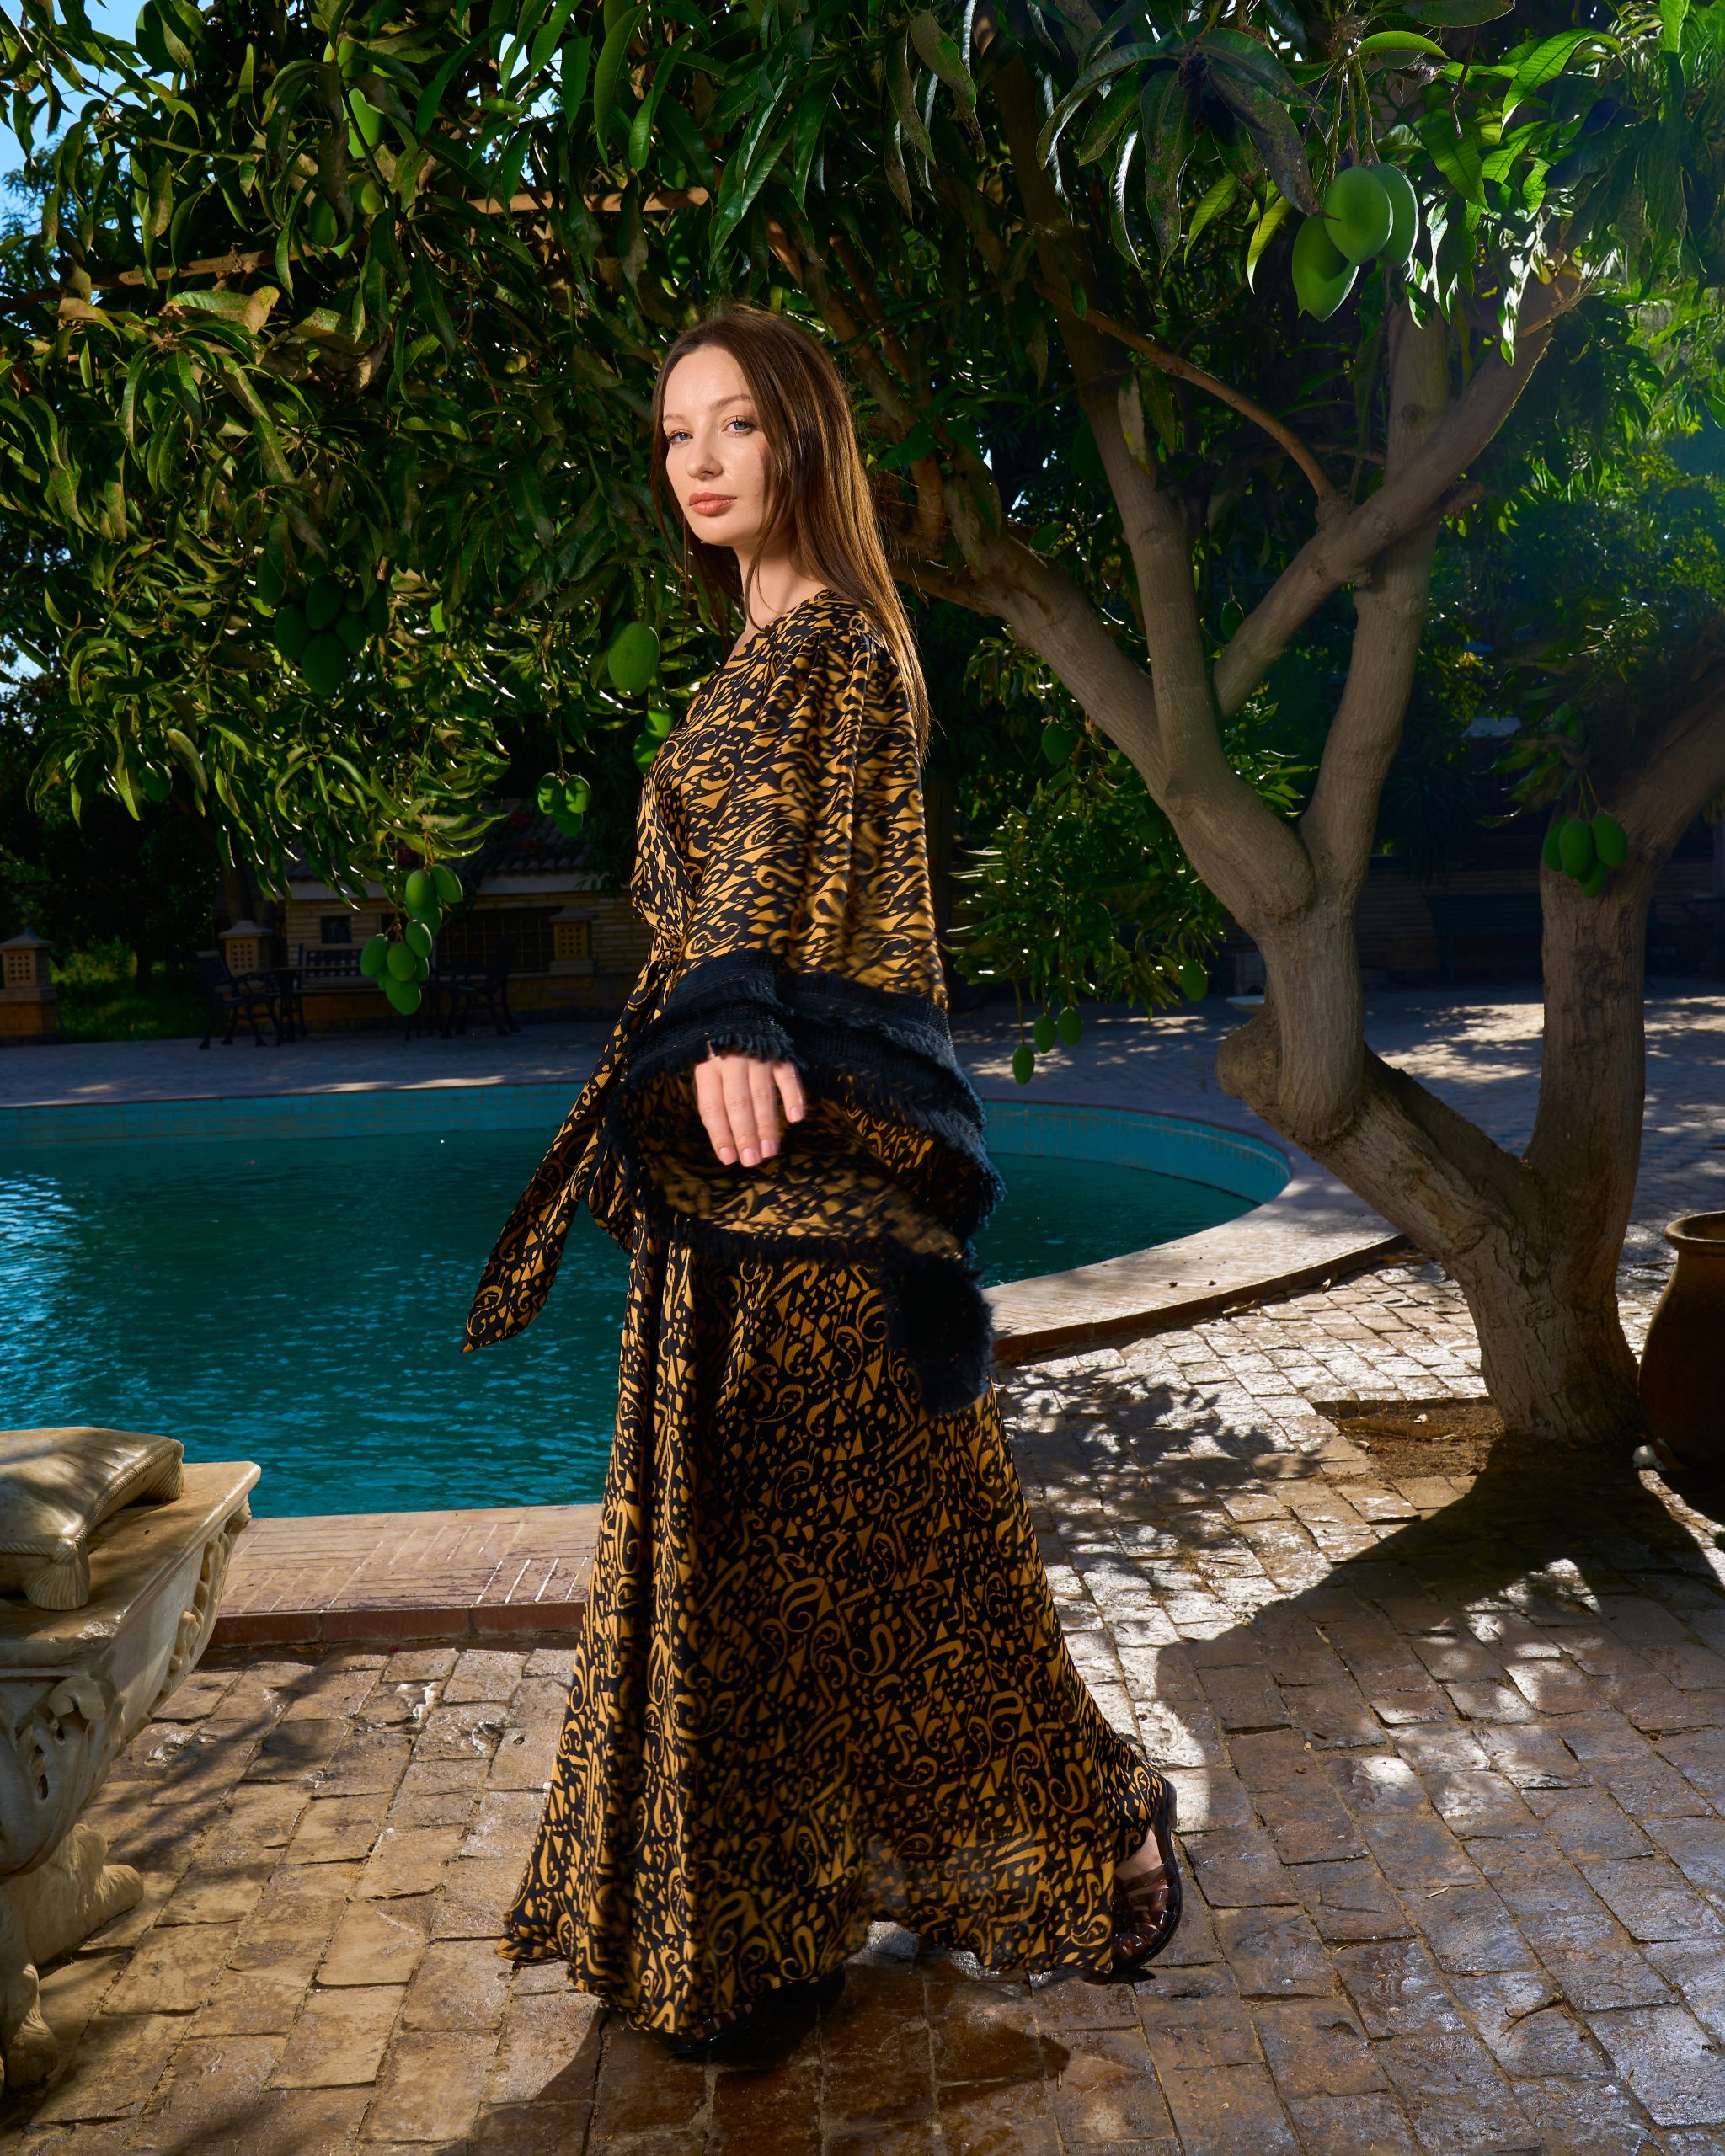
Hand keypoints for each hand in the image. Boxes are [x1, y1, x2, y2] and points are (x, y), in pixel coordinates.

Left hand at [694, 1051, 805, 1167]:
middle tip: (752, 1160)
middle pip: (738, 1103)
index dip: (720, 1134)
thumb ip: (711, 1096)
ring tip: (770, 1151)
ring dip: (767, 1125)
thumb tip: (723, 1136)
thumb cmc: (718, 1049)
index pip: (712, 1106)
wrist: (736, 1009)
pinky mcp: (779, 1051)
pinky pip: (787, 1075)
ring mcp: (757, 1055)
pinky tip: (795, 1118)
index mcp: (708, 1067)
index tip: (728, 1158)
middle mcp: (731, 1061)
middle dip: (745, 1135)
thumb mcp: (703, 1068)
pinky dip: (793, 1096)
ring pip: (763, 1094)